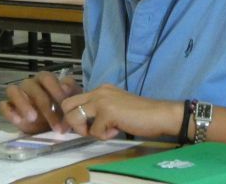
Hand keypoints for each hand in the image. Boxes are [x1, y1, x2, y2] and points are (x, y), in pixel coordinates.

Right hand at [0, 71, 81, 133]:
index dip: (55, 89)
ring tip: (33, 118)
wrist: (53, 126)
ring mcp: (18, 95)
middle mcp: (30, 84)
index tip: (64, 104)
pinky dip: (9, 112)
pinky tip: (18, 121)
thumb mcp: (71, 101)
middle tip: (55, 123)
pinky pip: (3, 105)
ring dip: (23, 103)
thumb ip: (71, 91)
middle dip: (44, 105)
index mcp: (45, 80)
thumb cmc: (63, 110)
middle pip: (31, 86)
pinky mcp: (9, 109)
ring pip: (13, 90)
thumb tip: (65, 87)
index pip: (46, 77)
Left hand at [60, 84, 180, 139]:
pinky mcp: (107, 112)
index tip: (79, 126)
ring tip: (104, 130)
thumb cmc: (140, 114)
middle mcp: (98, 91)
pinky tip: (117, 130)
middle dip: (72, 122)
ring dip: (85, 130)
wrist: (158, 114)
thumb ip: (99, 110)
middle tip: (86, 130)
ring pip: (74, 117)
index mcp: (101, 89)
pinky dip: (104, 136)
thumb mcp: (115, 106)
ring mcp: (102, 100)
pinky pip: (93, 131)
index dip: (72, 116)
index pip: (74, 99)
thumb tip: (83, 123)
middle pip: (67, 105)